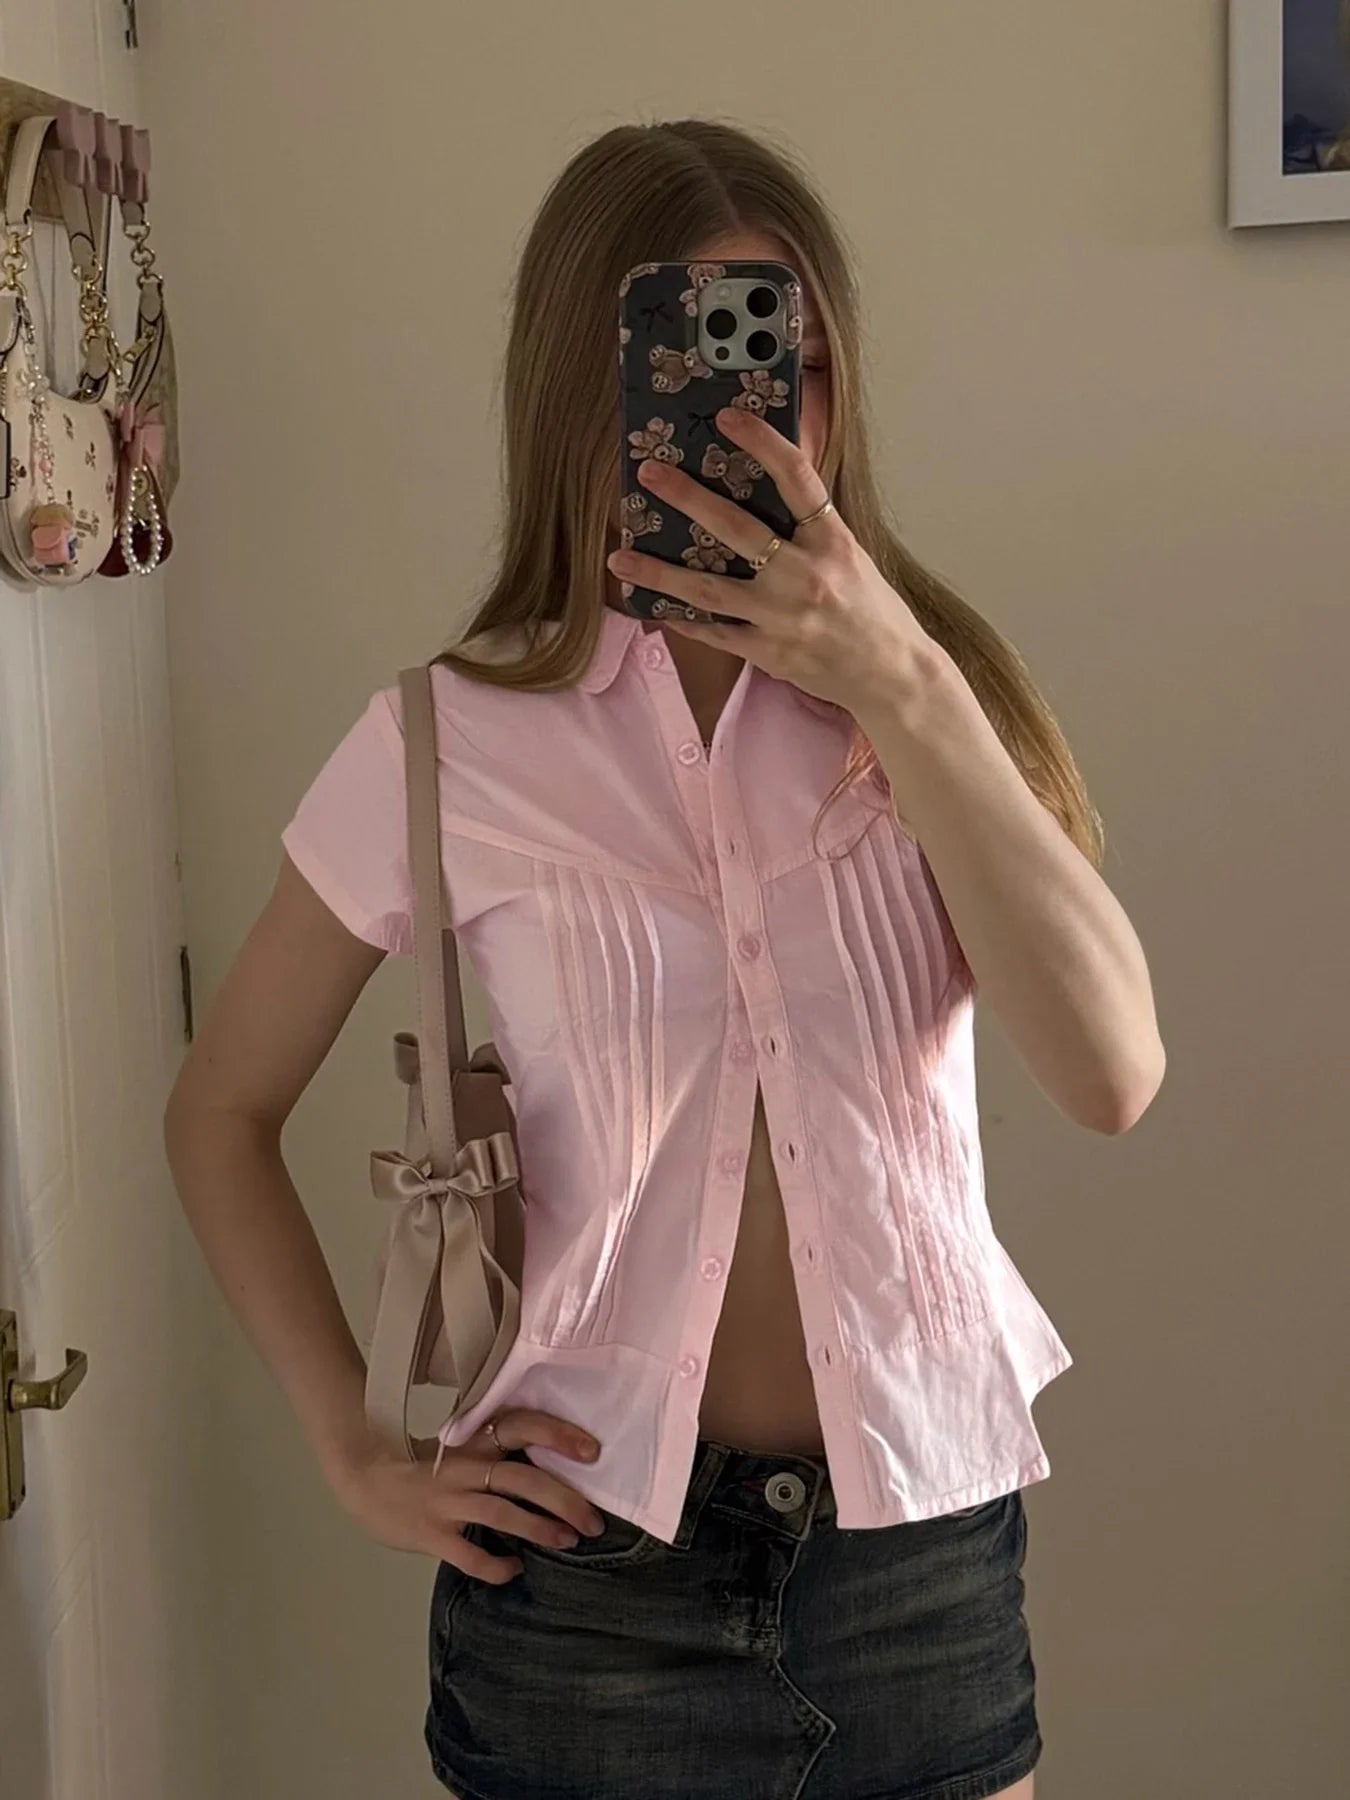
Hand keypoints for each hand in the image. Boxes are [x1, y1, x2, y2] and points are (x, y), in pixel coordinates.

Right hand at [328, 1407, 608, 1583]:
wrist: (363, 1474)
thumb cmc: (421, 1461)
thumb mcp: (460, 1443)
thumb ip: (495, 1449)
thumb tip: (550, 1463)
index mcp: (474, 1439)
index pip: (522, 1426)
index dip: (559, 1436)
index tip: (592, 1452)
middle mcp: (465, 1466)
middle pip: (524, 1478)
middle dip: (564, 1500)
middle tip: (594, 1522)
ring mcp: (447, 1500)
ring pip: (503, 1513)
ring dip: (540, 1529)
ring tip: (567, 1542)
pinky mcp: (431, 1533)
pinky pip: (469, 1554)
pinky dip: (495, 1565)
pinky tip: (514, 1569)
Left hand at [606, 406, 933, 717]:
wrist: (892, 675)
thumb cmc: (872, 610)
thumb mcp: (850, 556)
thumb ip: (810, 527)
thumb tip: (764, 490)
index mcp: (833, 542)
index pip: (797, 478)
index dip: (762, 442)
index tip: (728, 417)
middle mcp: (806, 576)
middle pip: (736, 529)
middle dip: (687, 497)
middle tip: (649, 474)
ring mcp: (782, 617)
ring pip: (708, 589)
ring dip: (658, 571)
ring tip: (620, 556)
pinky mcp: (768, 652)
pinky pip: (714, 632)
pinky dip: (681, 619)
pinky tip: (653, 606)